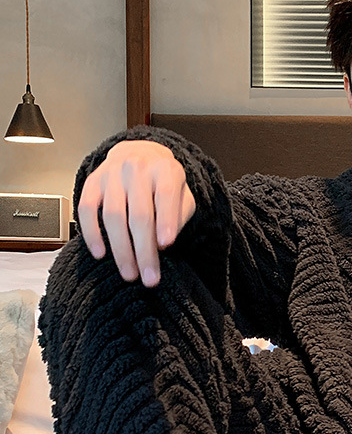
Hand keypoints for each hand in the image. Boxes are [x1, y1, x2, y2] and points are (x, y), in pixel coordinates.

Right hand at [77, 140, 195, 286]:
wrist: (139, 155)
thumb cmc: (164, 185)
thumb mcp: (183, 195)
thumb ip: (179, 215)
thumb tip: (164, 242)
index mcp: (166, 170)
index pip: (166, 196)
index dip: (166, 221)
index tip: (166, 246)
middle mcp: (137, 169)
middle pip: (139, 214)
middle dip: (144, 250)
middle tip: (149, 278)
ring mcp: (112, 175)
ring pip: (113, 216)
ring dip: (121, 250)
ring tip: (130, 274)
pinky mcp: (92, 183)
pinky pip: (86, 209)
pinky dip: (91, 233)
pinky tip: (100, 254)